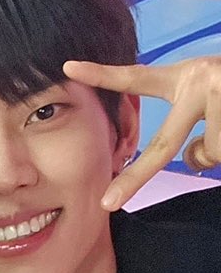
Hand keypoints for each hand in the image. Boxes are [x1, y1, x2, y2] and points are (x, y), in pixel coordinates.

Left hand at [65, 55, 220, 211]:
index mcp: (188, 77)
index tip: (67, 68)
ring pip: (212, 154)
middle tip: (107, 204)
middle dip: (135, 179)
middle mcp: (204, 80)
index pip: (138, 78)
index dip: (103, 74)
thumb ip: (195, 131)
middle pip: (163, 145)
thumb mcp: (215, 103)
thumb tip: (191, 161)